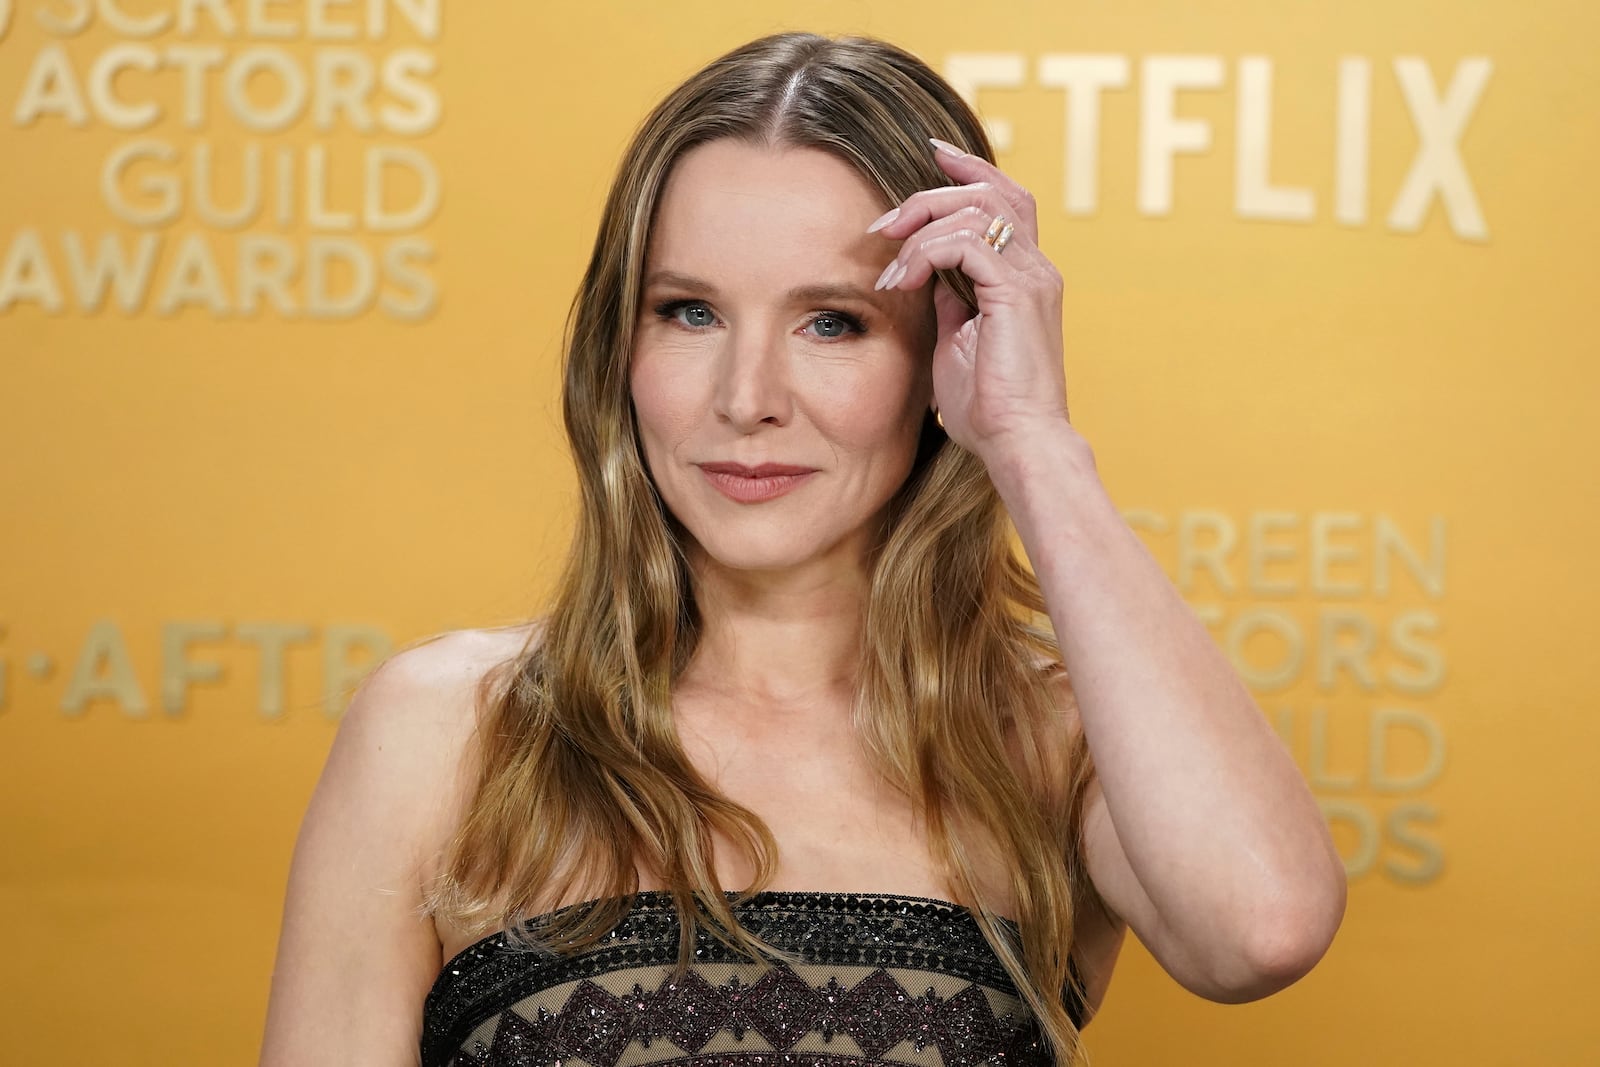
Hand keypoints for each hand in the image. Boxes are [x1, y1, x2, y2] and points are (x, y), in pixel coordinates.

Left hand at [868, 140, 1071, 463]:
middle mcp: (1037, 269)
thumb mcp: (957, 342)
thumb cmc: (989, 409)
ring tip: (890, 263)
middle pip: (992, 191)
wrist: (1018, 445)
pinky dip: (926, 253)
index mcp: (1027, 277)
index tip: (931, 154)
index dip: (970, 170)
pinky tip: (903, 281)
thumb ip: (948, 302)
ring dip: (921, 226)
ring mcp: (1032, 279)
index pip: (1006, 198)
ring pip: (978, 209)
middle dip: (932, 193)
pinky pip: (967, 243)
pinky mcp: (1017, 294)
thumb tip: (925, 276)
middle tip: (885, 223)